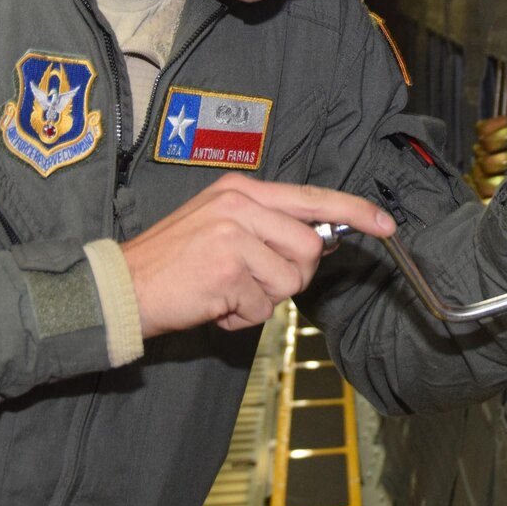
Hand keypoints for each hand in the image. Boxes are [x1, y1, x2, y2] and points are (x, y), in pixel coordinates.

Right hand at [121, 174, 393, 334]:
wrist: (121, 288)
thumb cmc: (172, 263)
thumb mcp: (218, 225)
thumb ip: (266, 227)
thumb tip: (317, 244)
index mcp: (240, 189)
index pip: (311, 197)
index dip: (354, 212)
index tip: (385, 224)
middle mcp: (240, 204)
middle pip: (308, 248)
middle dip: (290, 275)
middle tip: (252, 281)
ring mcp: (234, 235)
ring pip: (290, 280)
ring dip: (263, 299)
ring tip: (226, 291)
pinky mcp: (229, 269)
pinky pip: (264, 306)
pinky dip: (242, 316)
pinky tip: (214, 304)